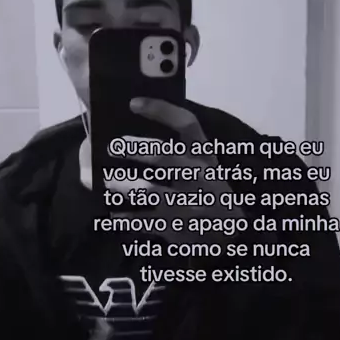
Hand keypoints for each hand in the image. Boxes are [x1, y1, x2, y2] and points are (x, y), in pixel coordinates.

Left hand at [105, 97, 244, 248]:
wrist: (232, 236)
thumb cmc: (212, 193)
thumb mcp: (207, 167)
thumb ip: (184, 151)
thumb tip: (139, 138)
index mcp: (204, 156)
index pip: (187, 124)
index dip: (160, 110)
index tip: (134, 103)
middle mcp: (198, 175)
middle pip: (163, 156)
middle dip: (133, 149)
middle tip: (112, 146)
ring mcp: (187, 202)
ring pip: (149, 190)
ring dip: (123, 184)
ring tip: (108, 181)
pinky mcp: (176, 226)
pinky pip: (142, 220)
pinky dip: (125, 217)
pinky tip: (114, 213)